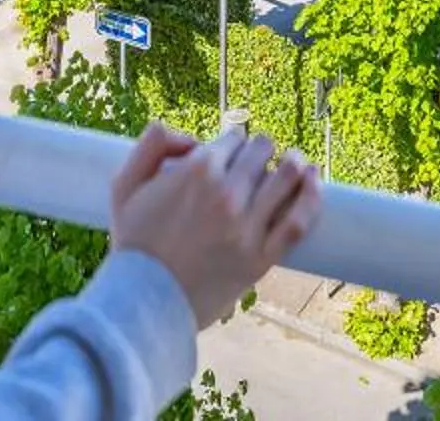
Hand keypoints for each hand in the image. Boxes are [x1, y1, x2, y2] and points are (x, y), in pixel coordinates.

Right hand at [105, 122, 322, 326]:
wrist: (144, 302)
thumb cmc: (133, 243)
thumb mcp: (125, 184)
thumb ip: (154, 143)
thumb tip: (191, 137)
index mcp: (197, 171)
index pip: (234, 138)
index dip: (233, 144)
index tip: (229, 157)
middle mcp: (227, 193)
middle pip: (263, 151)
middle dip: (261, 151)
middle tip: (257, 162)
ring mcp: (247, 226)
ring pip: (288, 177)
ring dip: (295, 164)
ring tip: (296, 164)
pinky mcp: (261, 257)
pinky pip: (299, 222)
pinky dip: (312, 197)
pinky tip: (314, 183)